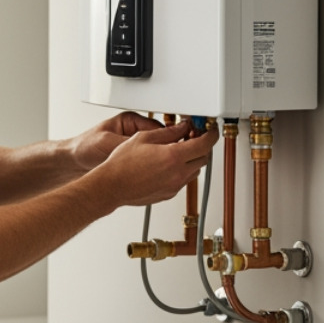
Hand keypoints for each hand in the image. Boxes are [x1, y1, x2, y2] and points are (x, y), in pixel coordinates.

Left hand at [69, 111, 161, 170]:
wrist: (73, 162)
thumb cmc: (85, 147)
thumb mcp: (107, 142)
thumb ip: (128, 143)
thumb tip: (147, 146)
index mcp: (130, 121)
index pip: (157, 128)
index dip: (167, 138)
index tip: (174, 146)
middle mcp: (134, 132)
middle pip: (159, 140)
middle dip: (164, 149)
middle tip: (169, 158)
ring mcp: (133, 146)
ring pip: (154, 151)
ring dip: (158, 159)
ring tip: (160, 166)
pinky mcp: (131, 159)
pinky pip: (148, 162)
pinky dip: (151, 167)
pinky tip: (153, 173)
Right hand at [92, 120, 217, 206]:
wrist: (112, 186)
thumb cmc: (122, 164)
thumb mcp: (144, 138)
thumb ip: (168, 132)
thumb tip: (182, 128)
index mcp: (173, 157)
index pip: (204, 144)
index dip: (211, 135)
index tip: (211, 131)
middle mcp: (178, 174)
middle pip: (203, 158)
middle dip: (202, 146)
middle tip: (193, 137)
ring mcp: (174, 186)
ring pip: (195, 171)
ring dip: (193, 159)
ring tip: (179, 150)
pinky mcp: (169, 194)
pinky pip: (184, 180)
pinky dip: (183, 170)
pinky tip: (169, 163)